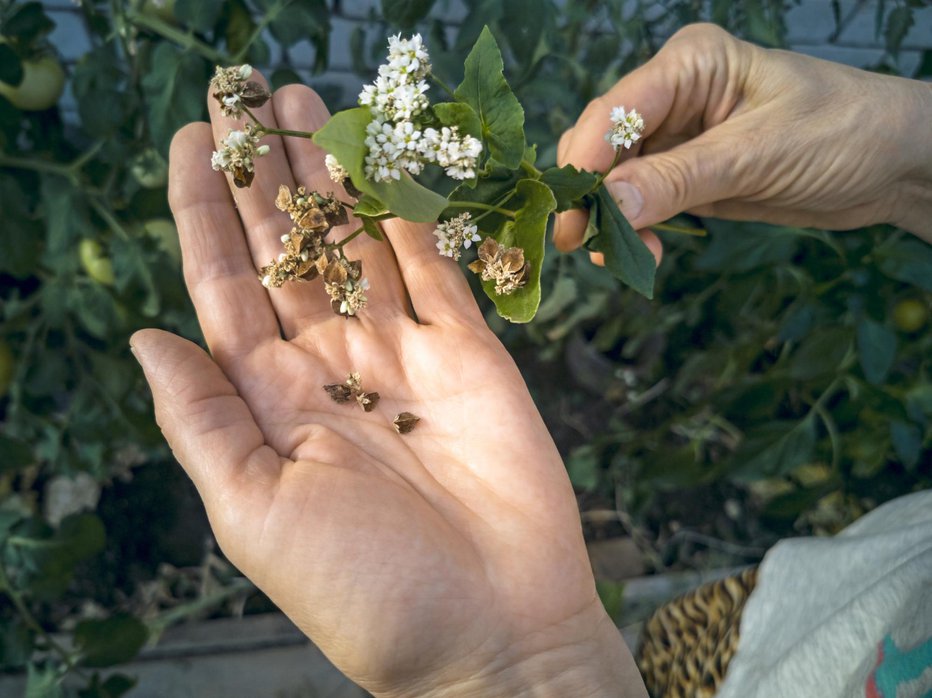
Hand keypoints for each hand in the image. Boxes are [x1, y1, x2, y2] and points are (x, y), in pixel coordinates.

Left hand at [130, 77, 645, 696]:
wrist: (495, 629)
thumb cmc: (368, 592)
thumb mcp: (254, 513)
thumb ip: (201, 420)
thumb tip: (143, 337)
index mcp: (271, 401)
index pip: (226, 285)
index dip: (206, 212)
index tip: (195, 140)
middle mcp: (332, 366)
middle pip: (290, 248)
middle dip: (266, 172)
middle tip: (247, 92)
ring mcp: (406, 355)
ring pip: (361, 244)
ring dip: (332, 176)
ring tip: (305, 102)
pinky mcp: (473, 355)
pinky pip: (437, 270)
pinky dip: (412, 216)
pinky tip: (386, 166)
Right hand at [554, 22, 931, 256]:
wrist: (890, 163)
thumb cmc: (842, 132)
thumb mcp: (758, 153)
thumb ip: (680, 179)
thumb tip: (610, 207)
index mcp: (690, 64)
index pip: (616, 108)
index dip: (587, 160)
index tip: (573, 211)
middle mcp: (672, 96)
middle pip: (601, 144)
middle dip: (588, 194)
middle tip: (580, 244)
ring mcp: (675, 138)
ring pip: (612, 179)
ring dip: (607, 219)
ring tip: (614, 258)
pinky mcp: (683, 175)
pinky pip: (638, 203)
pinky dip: (632, 230)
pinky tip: (643, 253)